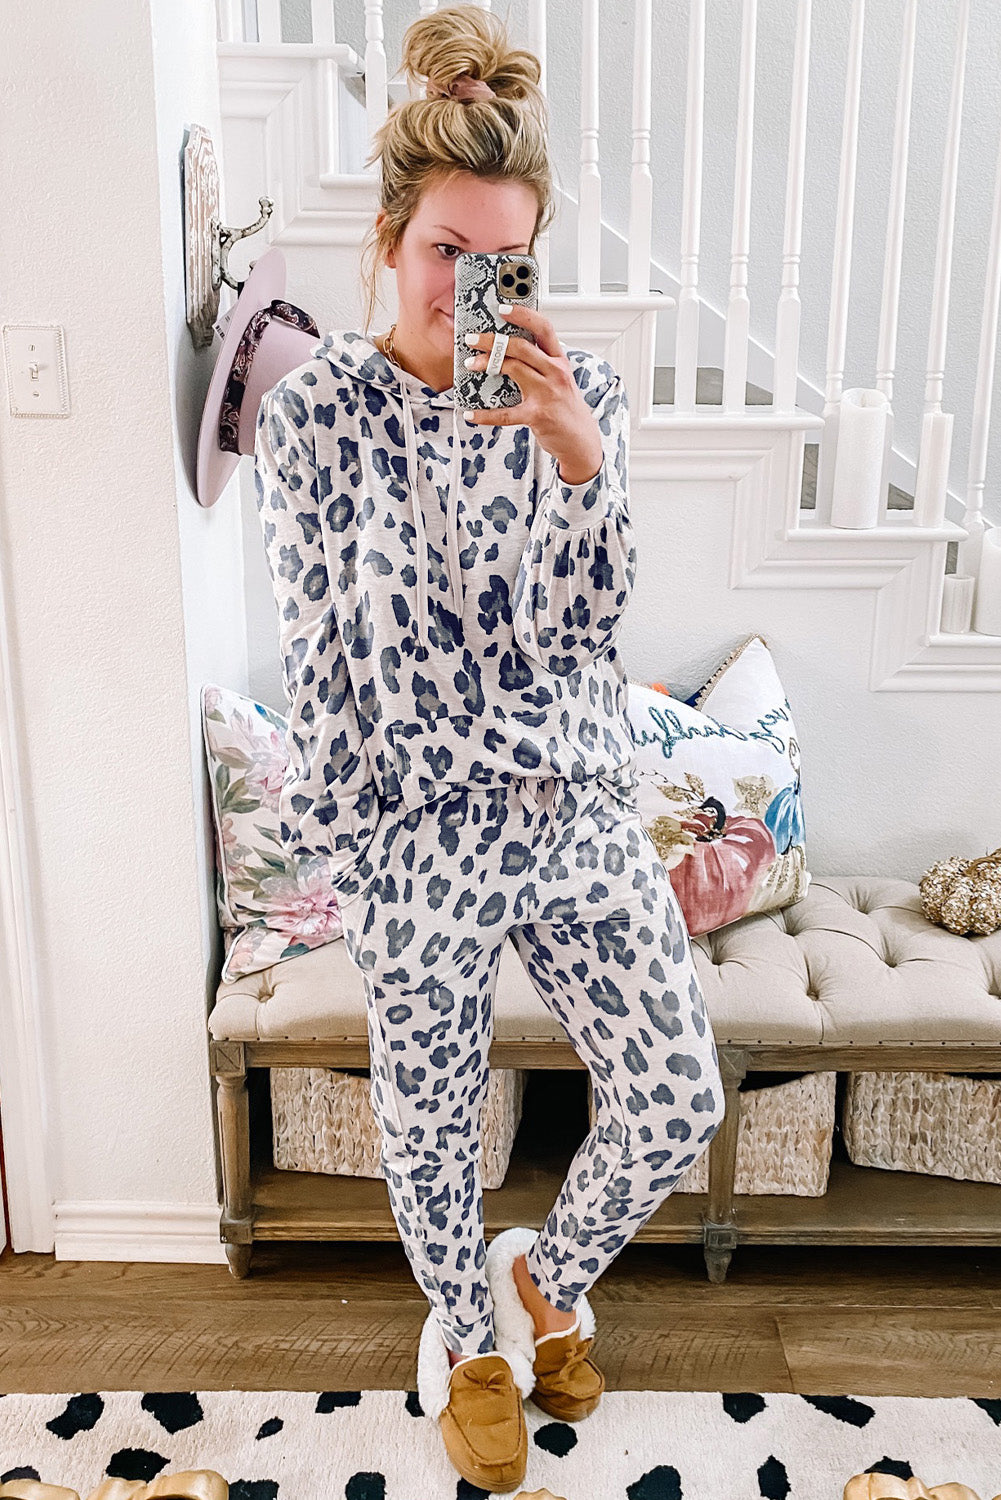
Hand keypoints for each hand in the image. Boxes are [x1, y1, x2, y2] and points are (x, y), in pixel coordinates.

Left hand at [461, 304, 603, 484]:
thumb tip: (507, 349)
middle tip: (473, 339)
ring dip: (487, 365)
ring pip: (513, 368)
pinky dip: (485, 414)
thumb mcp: (559, 379)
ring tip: (471, 365)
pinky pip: (505, 413)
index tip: (503, 309)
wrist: (580, 440)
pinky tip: (471, 414)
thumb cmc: (565, 408)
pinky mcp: (537, 416)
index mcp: (559, 361)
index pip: (544, 329)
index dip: (523, 315)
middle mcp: (555, 373)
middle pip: (521, 347)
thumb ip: (540, 363)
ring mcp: (547, 394)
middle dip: (493, 340)